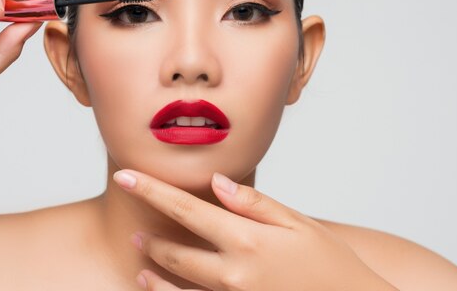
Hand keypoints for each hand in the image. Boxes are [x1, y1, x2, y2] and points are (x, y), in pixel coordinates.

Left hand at [113, 169, 398, 290]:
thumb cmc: (331, 263)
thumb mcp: (298, 225)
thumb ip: (255, 204)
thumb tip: (218, 184)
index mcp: (247, 239)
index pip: (186, 209)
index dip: (151, 190)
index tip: (125, 176)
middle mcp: (233, 272)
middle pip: (176, 251)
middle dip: (152, 237)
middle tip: (138, 230)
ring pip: (176, 289)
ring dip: (154, 274)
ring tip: (141, 261)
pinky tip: (157, 289)